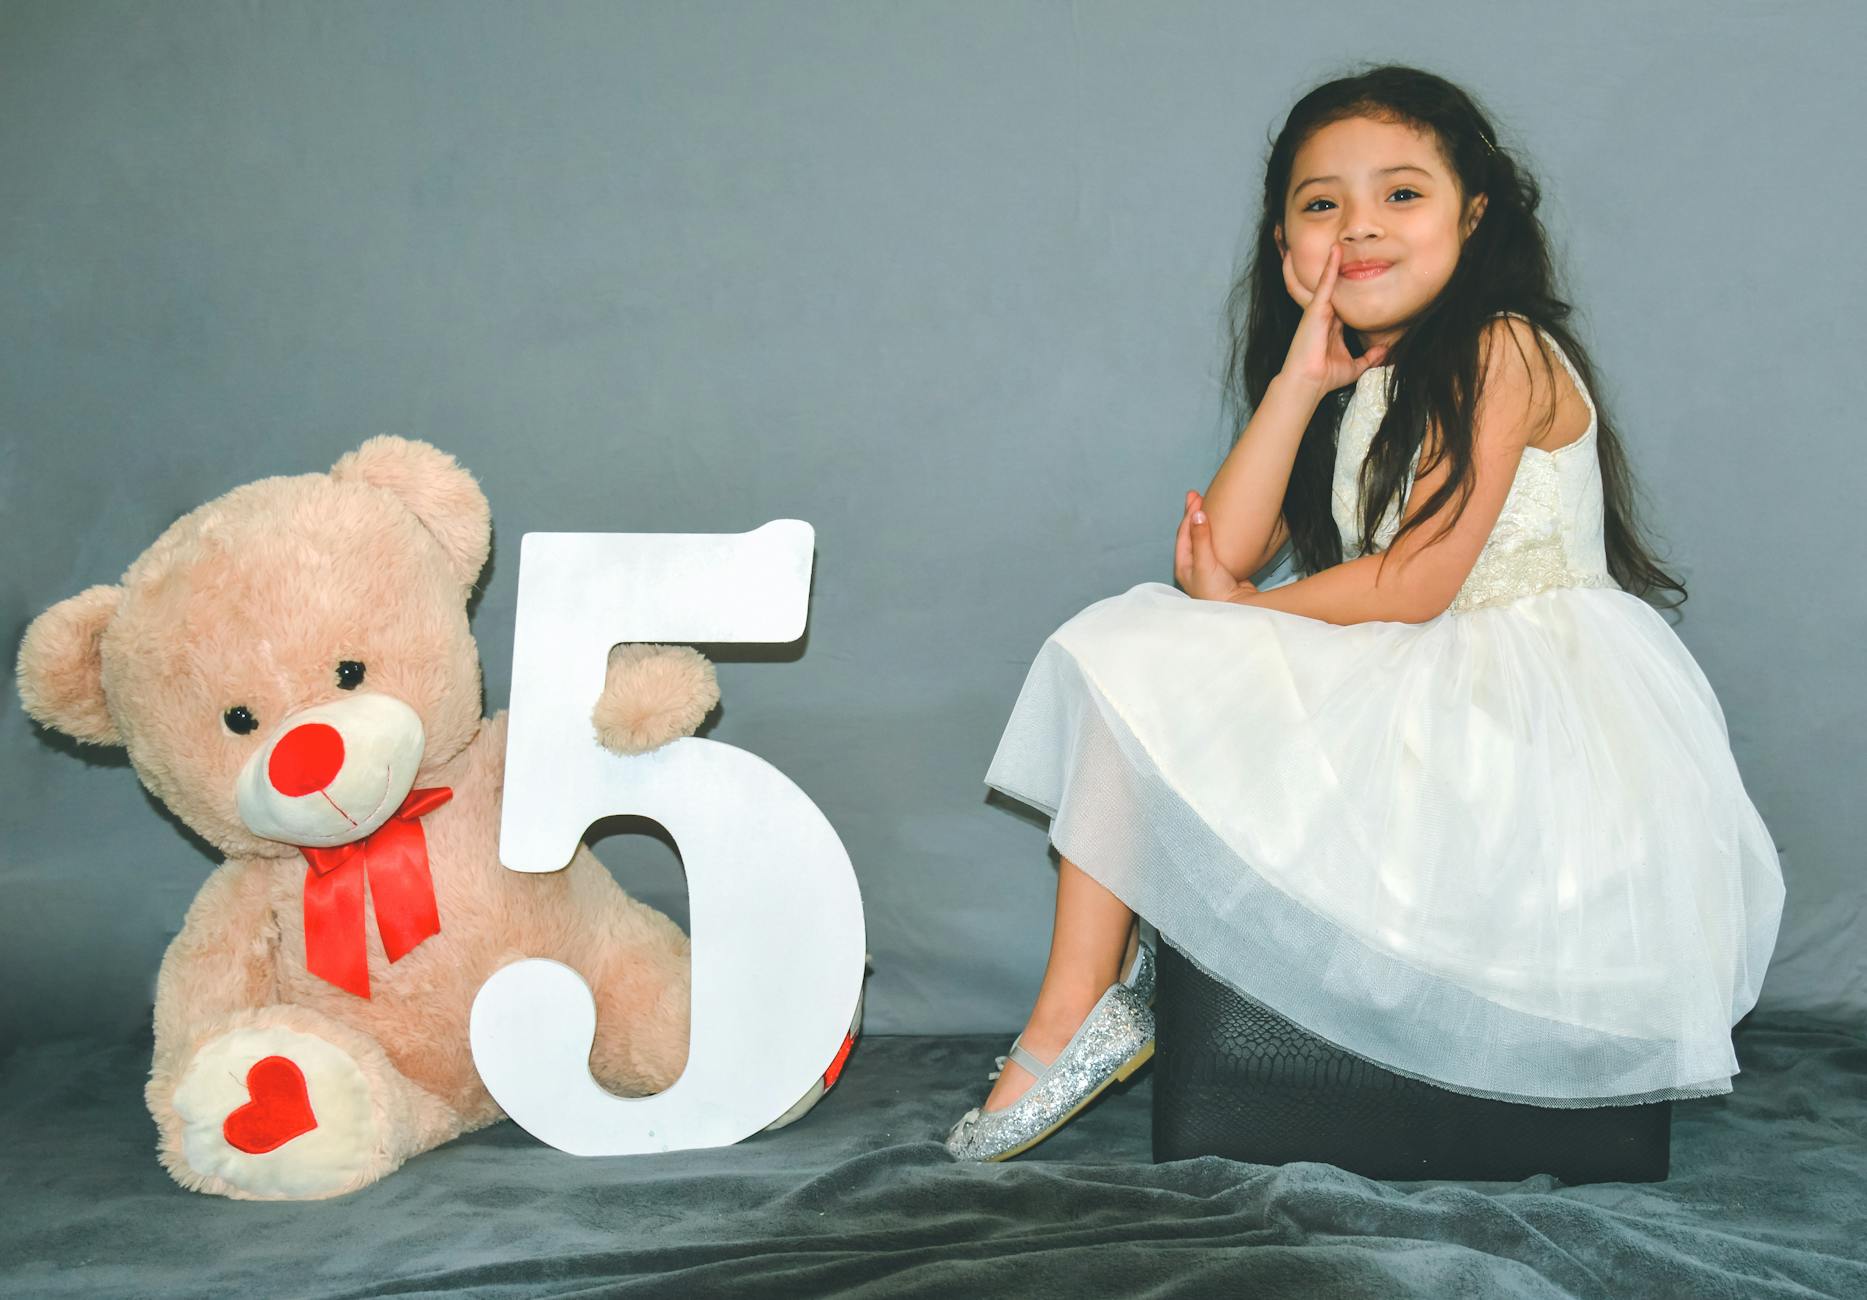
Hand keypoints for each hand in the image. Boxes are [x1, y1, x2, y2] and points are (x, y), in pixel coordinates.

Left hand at [1174, 490, 1259, 601]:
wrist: (1238, 612)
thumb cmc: (1216, 593)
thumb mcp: (1206, 564)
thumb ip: (1202, 539)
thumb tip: (1198, 513)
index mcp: (1183, 565)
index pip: (1183, 533)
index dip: (1189, 514)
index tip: (1195, 497)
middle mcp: (1193, 566)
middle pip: (1191, 535)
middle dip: (1194, 514)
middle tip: (1197, 495)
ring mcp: (1208, 568)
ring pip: (1203, 540)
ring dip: (1205, 523)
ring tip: (1207, 506)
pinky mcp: (1223, 570)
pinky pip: (1217, 547)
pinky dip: (1217, 534)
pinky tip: (1223, 527)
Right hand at [1279, 243, 1389, 392]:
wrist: (1309, 383)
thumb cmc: (1326, 377)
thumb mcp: (1354, 366)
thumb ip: (1369, 358)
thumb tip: (1385, 352)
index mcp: (1332, 325)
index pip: (1344, 300)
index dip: (1350, 285)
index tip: (1360, 270)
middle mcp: (1324, 315)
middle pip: (1333, 285)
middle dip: (1335, 266)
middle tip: (1339, 244)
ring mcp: (1318, 310)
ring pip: (1327, 279)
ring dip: (1330, 260)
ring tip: (1335, 239)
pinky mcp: (1315, 309)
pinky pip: (1325, 284)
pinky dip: (1331, 267)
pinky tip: (1336, 251)